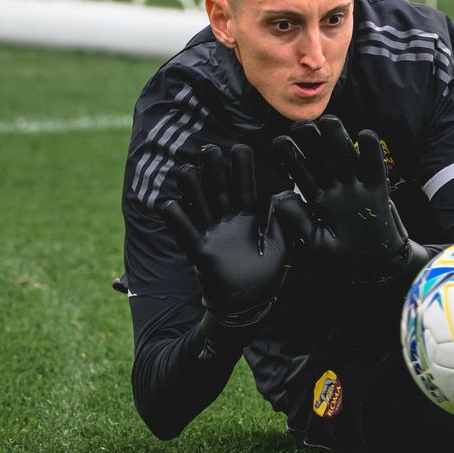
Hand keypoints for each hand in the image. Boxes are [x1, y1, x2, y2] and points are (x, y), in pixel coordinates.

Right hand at [161, 143, 288, 328]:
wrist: (249, 306)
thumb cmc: (267, 277)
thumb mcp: (281, 248)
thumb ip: (282, 223)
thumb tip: (284, 195)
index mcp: (250, 220)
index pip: (246, 189)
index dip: (242, 170)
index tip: (240, 147)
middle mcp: (229, 223)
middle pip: (219, 191)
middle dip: (214, 171)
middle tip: (209, 149)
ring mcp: (213, 236)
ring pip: (200, 206)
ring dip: (192, 188)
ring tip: (186, 168)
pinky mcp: (200, 253)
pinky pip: (186, 234)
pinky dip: (177, 220)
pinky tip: (169, 204)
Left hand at [271, 116, 425, 283]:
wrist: (377, 267)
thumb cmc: (344, 260)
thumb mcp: (316, 245)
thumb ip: (298, 223)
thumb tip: (281, 197)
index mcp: (317, 200)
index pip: (301, 173)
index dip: (290, 157)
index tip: (279, 141)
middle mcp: (336, 188)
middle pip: (322, 158)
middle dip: (312, 140)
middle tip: (301, 126)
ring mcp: (357, 187)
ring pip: (346, 156)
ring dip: (338, 138)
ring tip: (328, 122)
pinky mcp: (378, 190)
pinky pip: (375, 167)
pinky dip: (372, 151)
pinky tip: (365, 135)